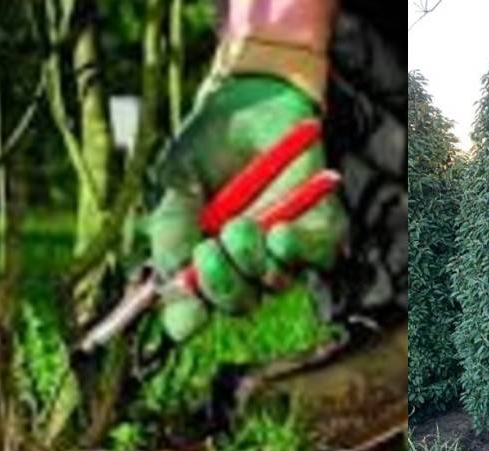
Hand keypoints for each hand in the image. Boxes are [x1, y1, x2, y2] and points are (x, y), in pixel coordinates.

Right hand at [132, 76, 346, 342]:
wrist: (251, 97)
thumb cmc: (208, 142)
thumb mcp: (176, 180)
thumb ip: (171, 228)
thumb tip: (172, 279)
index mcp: (201, 258)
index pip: (194, 308)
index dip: (187, 316)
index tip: (185, 311)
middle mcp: (243, 262)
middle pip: (237, 303)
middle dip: (222, 285)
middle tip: (209, 252)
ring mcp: (281, 249)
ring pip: (272, 284)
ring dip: (252, 262)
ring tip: (239, 226)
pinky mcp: (318, 229)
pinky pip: (314, 258)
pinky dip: (296, 251)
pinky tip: (279, 233)